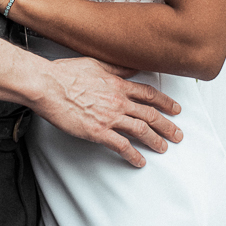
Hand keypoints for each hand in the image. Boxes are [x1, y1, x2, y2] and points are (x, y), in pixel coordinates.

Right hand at [35, 56, 182, 167]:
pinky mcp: (98, 132)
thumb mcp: (95, 63)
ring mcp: (110, 117)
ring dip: (156, 141)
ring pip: (141, 130)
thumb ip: (115, 68)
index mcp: (117, 84)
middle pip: (151, 114)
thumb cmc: (65, 74)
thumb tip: (131, 67)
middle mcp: (118, 101)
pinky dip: (133, 155)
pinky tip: (139, 161)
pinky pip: (122, 146)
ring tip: (164, 148)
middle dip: (168, 125)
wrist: (48, 85)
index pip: (149, 94)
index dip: (165, 102)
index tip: (175, 109)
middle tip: (178, 134)